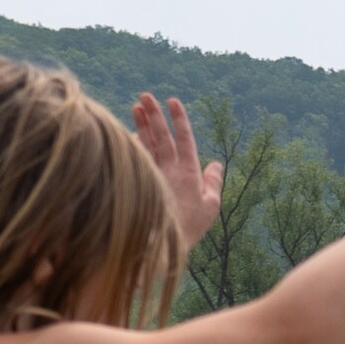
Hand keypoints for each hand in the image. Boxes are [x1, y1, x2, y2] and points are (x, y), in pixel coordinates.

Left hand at [131, 94, 222, 243]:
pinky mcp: (141, 183)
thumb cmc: (189, 229)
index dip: (179, 119)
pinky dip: (133, 145)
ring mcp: (153, 176)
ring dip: (141, 124)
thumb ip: (213, 183)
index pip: (184, 139)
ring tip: (136, 107)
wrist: (162, 248)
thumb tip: (216, 164)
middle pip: (161, 136)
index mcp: (189, 173)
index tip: (173, 101)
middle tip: (146, 96)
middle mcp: (170, 170)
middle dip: (154, 114)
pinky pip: (136, 159)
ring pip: (147, 144)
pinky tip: (128, 134)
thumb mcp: (210, 208)